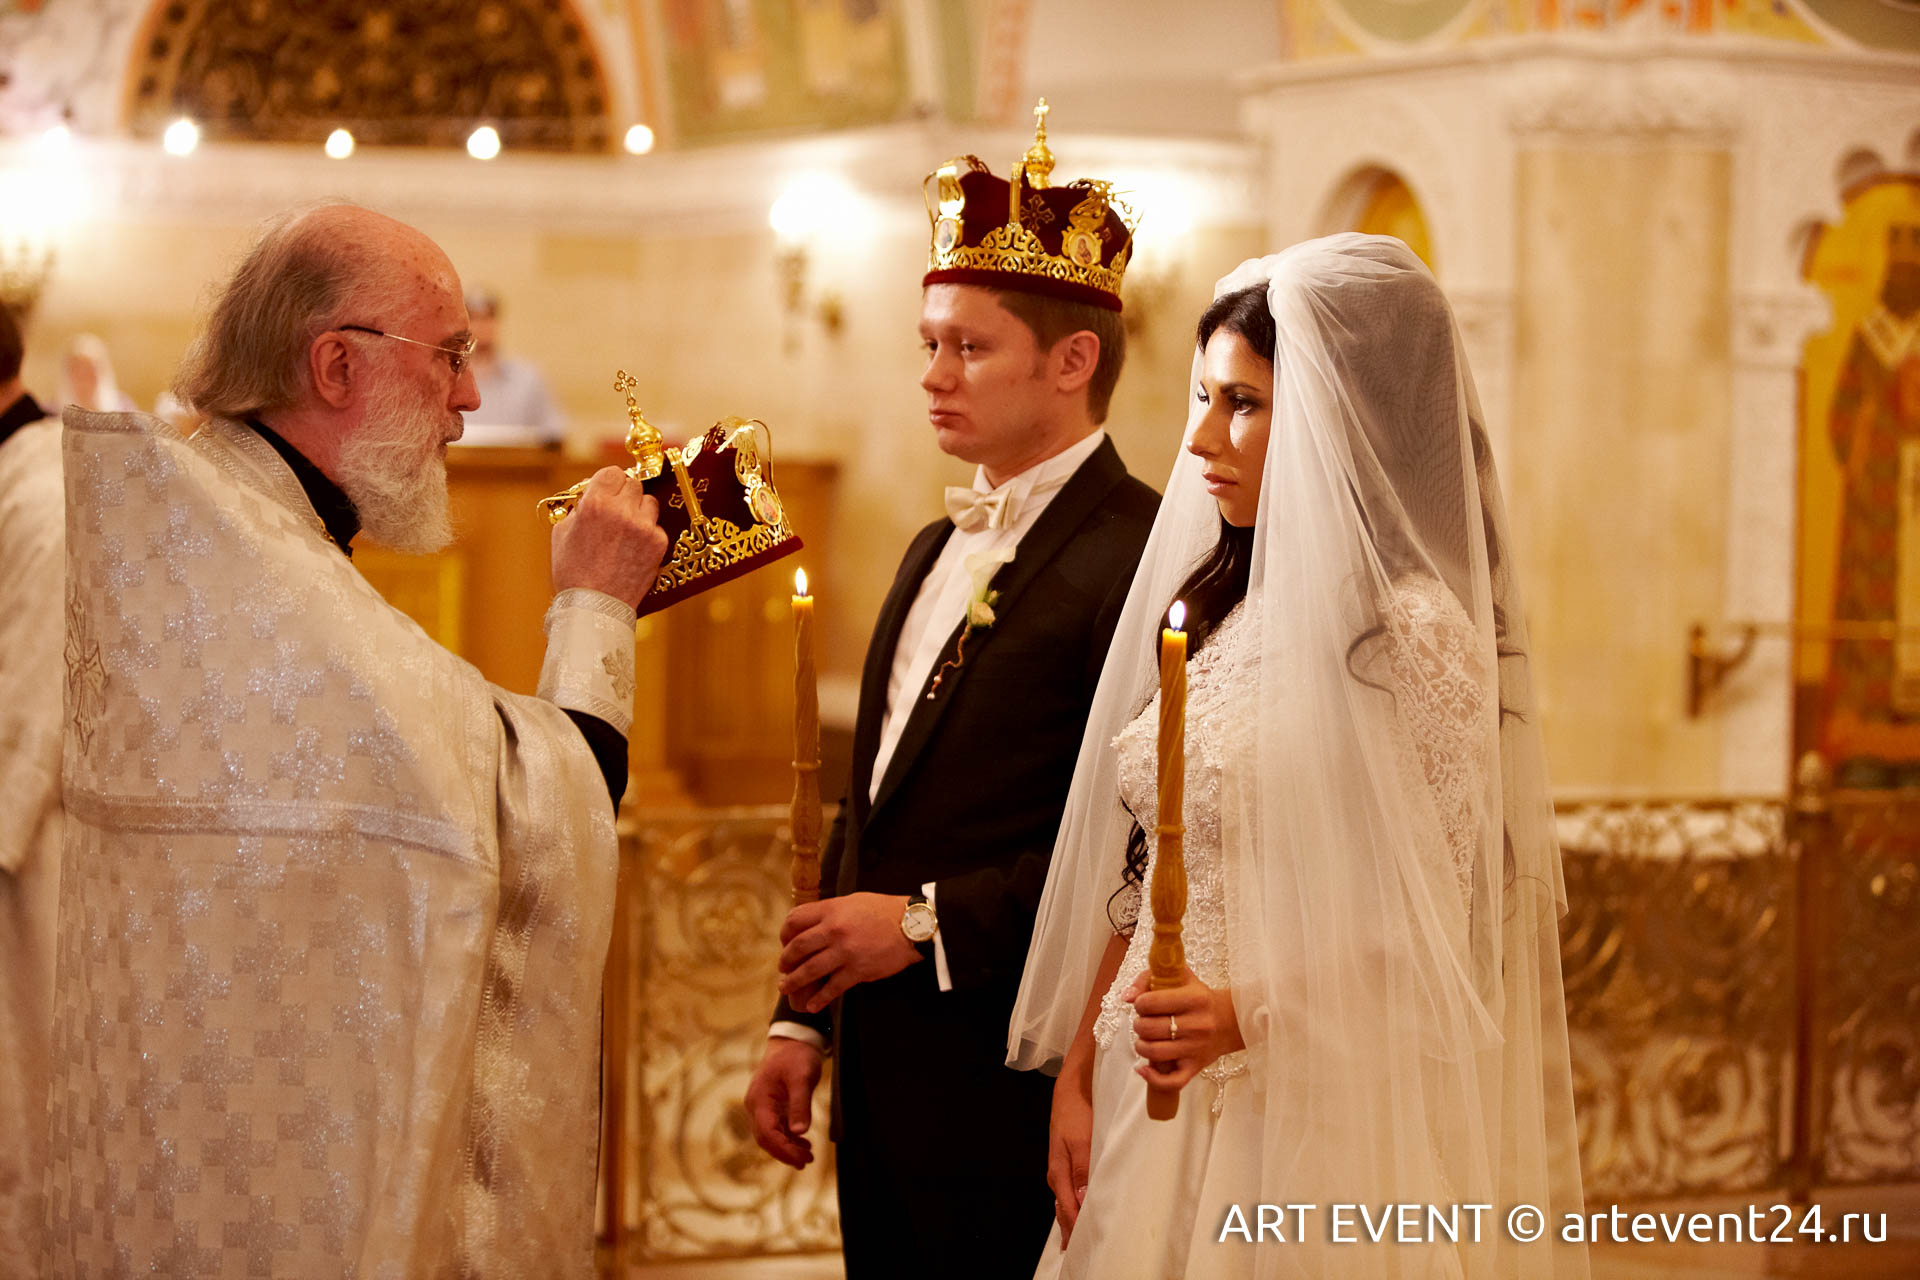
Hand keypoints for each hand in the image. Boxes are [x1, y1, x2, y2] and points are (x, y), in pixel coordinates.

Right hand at [550, 467, 669, 608]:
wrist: (594, 607)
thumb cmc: (573, 571)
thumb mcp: (562, 532)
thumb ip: (578, 506)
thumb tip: (591, 489)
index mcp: (595, 503)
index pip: (612, 473)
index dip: (609, 482)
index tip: (608, 491)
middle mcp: (622, 510)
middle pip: (633, 484)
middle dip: (624, 495)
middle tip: (617, 510)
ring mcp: (643, 527)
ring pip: (649, 502)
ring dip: (639, 511)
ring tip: (626, 531)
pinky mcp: (658, 543)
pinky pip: (656, 526)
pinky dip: (647, 533)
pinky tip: (634, 549)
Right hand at [744, 1035, 823, 1168]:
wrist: (793, 1039)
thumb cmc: (796, 1055)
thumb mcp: (802, 1078)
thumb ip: (800, 1104)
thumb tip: (800, 1132)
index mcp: (759, 1099)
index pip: (766, 1133)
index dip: (783, 1149)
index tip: (801, 1159)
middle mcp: (756, 1105)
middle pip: (765, 1138)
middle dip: (784, 1153)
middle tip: (806, 1162)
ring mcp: (762, 1106)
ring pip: (770, 1135)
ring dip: (786, 1148)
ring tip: (807, 1156)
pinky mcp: (771, 1106)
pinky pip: (775, 1128)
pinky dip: (787, 1138)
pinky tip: (802, 1143)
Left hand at [776, 893, 920, 1013]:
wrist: (912, 925)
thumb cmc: (884, 911)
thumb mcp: (853, 901)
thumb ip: (832, 911)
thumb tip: (814, 924)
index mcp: (831, 910)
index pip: (795, 920)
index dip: (785, 933)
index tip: (785, 943)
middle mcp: (834, 930)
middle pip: (797, 947)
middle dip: (786, 961)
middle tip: (783, 968)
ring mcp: (845, 952)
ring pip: (810, 970)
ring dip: (794, 981)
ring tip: (786, 988)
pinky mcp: (857, 970)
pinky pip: (832, 988)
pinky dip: (820, 998)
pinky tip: (812, 1005)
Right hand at [1048, 1048, 1094, 1247]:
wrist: (1073, 1086)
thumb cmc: (1077, 1111)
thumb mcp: (1082, 1139)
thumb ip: (1082, 1170)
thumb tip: (1082, 1200)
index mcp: (1059, 1172)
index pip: (1068, 1210)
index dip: (1076, 1229)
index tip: (1087, 1246)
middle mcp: (1058, 1174)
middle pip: (1064, 1210)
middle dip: (1072, 1230)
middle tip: (1082, 1252)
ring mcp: (1062, 1167)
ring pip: (1067, 1201)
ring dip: (1074, 1218)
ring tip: (1081, 1239)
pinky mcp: (1069, 1160)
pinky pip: (1071, 1190)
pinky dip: (1075, 1204)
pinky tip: (1081, 1210)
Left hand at [1125, 967, 1242, 1092]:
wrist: (1231, 1021)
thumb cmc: (1199, 998)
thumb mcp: (1180, 978)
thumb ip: (1148, 979)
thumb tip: (1125, 997)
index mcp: (1194, 998)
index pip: (1149, 1002)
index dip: (1139, 1003)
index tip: (1144, 1004)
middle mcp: (1197, 1025)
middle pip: (1148, 1028)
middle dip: (1138, 1024)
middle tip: (1145, 1022)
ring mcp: (1196, 1048)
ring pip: (1153, 1052)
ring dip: (1140, 1045)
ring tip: (1145, 1039)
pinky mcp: (1195, 1067)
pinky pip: (1170, 1081)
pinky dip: (1151, 1078)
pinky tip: (1143, 1068)